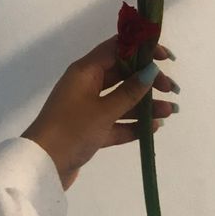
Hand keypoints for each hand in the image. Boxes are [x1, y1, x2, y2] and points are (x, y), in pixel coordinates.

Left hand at [21, 37, 178, 189]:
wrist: (42, 166)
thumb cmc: (71, 130)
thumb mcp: (104, 111)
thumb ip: (130, 91)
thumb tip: (151, 70)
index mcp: (85, 71)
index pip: (117, 49)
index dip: (142, 49)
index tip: (165, 57)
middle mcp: (86, 84)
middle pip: (122, 74)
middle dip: (148, 80)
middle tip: (172, 89)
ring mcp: (87, 108)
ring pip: (121, 99)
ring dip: (145, 104)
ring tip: (170, 111)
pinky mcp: (89, 130)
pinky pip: (115, 121)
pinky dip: (132, 123)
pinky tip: (154, 127)